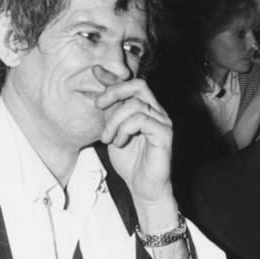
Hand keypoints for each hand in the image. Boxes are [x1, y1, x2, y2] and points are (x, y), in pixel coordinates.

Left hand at [94, 67, 176, 230]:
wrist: (143, 188)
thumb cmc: (131, 162)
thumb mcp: (114, 131)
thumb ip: (110, 111)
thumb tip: (99, 90)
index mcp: (146, 109)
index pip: (131, 85)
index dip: (113, 77)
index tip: (95, 71)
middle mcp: (157, 112)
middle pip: (138, 86)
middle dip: (114, 91)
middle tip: (99, 105)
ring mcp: (163, 122)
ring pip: (136, 104)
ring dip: (114, 121)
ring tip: (108, 138)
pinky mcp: (165, 134)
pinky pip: (141, 120)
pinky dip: (125, 129)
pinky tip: (119, 142)